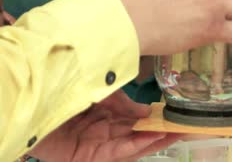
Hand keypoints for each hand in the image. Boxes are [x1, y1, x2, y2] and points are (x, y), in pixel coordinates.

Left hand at [29, 90, 181, 161]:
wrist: (33, 98)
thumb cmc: (63, 89)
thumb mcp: (101, 91)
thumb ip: (124, 103)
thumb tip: (147, 112)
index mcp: (102, 112)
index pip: (134, 118)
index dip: (154, 118)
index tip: (175, 114)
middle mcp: (101, 129)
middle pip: (136, 133)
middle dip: (161, 131)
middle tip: (185, 127)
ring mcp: (95, 144)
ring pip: (131, 144)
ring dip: (155, 139)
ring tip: (178, 133)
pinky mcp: (88, 157)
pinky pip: (118, 151)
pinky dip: (137, 145)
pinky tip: (155, 137)